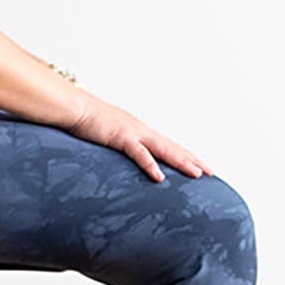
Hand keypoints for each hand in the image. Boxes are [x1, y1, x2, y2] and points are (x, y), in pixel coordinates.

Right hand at [63, 93, 210, 182]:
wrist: (73, 107)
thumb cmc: (86, 121)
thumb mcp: (108, 134)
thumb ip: (118, 145)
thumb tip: (123, 155)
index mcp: (140, 131)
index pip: (168, 145)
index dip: (186, 155)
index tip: (201, 165)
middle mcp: (141, 130)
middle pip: (173, 147)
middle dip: (193, 159)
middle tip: (211, 172)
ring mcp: (132, 133)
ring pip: (163, 150)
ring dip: (181, 161)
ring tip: (197, 173)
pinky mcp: (120, 138)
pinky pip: (139, 153)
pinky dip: (151, 165)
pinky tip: (160, 176)